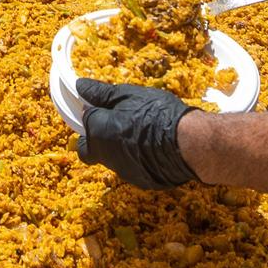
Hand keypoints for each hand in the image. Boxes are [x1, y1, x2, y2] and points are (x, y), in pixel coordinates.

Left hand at [73, 79, 198, 189]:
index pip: (82, 124)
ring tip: (144, 132)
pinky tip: (155, 147)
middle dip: (99, 137)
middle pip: (93, 148)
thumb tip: (80, 86)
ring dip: (121, 147)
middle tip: (118, 123)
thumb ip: (101, 93)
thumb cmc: (156, 114)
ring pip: (113, 159)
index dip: (92, 115)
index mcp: (98, 133)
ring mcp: (124, 172)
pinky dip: (139, 158)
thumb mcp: (128, 94)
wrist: (188, 144)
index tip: (104, 108)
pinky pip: (134, 168)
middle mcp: (106, 156)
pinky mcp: (141, 181)